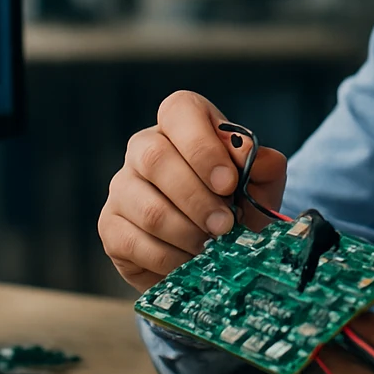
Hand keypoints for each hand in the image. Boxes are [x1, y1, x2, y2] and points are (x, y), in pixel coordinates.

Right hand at [99, 91, 286, 292]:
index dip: (202, 147)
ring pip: (147, 208)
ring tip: (212, 247)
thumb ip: (263, 165)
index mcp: (181, 122)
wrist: (217, 247)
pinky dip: (168, 258)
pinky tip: (189, 261)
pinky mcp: (110, 225)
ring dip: (187, 233)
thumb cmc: (238, 203)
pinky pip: (133, 242)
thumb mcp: (261, 183)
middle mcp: (143, 147)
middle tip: (225, 226)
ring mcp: (122, 186)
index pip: (179, 112)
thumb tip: (250, 155)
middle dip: (197, 199)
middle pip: (155, 159)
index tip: (229, 183)